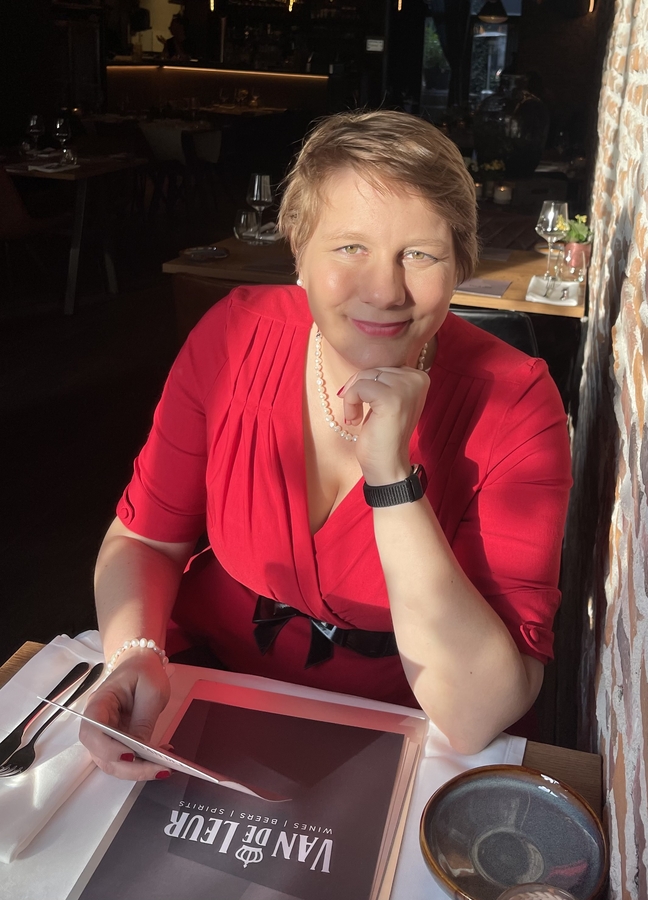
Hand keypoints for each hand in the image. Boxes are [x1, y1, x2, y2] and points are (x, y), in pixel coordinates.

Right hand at [80, 652, 170, 780]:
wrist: (140, 663)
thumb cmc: (143, 671)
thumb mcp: (150, 690)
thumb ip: (144, 719)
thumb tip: (142, 750)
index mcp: (99, 703)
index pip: (92, 733)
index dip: (106, 749)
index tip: (131, 754)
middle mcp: (97, 723)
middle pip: (101, 755)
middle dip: (129, 768)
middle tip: (160, 769)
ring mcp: (105, 734)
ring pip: (112, 763)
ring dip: (137, 770)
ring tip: (164, 767)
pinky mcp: (117, 741)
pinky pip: (124, 759)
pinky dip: (141, 764)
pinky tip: (161, 759)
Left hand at [338, 366, 428, 483]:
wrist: (388, 466)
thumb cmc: (384, 434)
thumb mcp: (387, 399)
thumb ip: (383, 379)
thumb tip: (360, 354)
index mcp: (419, 376)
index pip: (383, 364)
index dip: (367, 382)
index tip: (365, 403)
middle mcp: (417, 378)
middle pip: (373, 367)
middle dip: (358, 388)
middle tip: (357, 412)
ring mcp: (406, 388)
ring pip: (364, 376)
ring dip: (352, 397)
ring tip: (357, 417)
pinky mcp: (392, 398)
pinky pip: (359, 387)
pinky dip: (350, 403)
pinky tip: (356, 420)